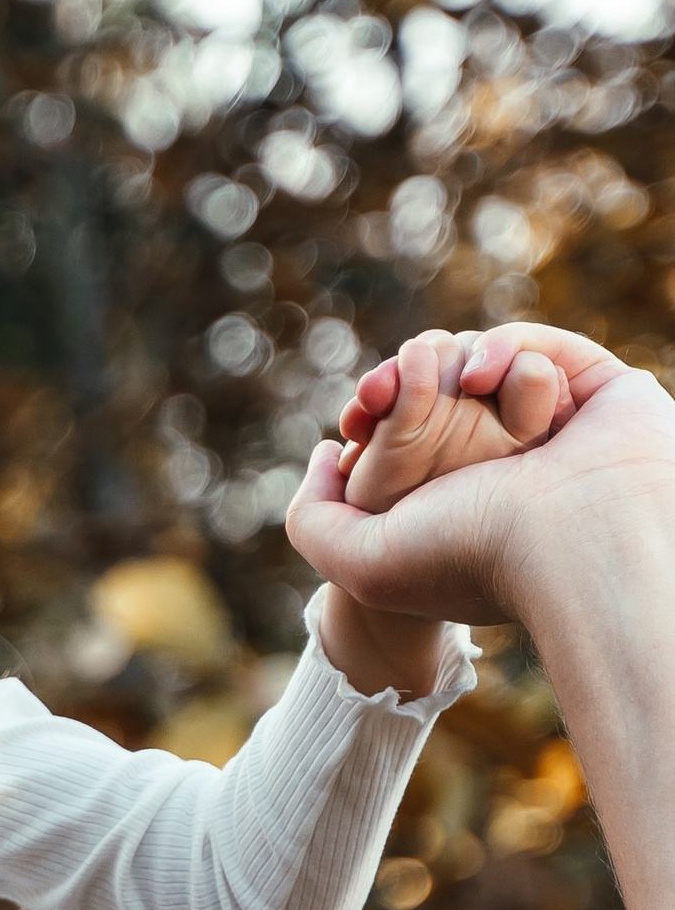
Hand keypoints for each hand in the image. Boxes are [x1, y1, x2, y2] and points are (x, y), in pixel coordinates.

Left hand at [289, 329, 674, 635]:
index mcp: (459, 505)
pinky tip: (478, 377)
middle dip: (407, 376)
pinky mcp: (594, 392)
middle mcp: (508, 469)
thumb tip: (328, 451)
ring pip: (484, 366)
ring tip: (448, 384)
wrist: (570, 547)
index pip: (405, 438)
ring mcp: (553, 431)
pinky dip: (500, 349)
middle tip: (383, 390)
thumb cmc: (467, 556)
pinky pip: (535, 348)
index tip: (355, 419)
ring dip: (451, 361)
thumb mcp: (358, 562)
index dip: (376, 415)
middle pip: (443, 392)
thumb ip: (314, 519)